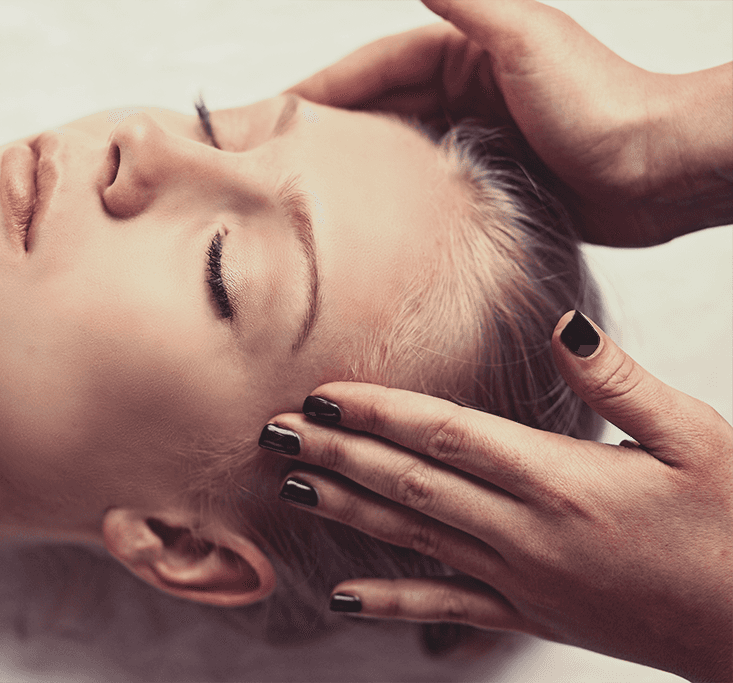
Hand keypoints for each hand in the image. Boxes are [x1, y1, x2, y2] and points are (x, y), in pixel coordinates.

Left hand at [260, 311, 732, 682]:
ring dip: (348, 509)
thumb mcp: (695, 437)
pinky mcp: (531, 614)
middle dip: (338, 452)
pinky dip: (391, 600)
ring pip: (414, 538)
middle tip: (272, 431)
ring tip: (292, 486)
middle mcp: (526, 532)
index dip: (377, 411)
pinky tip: (342, 596)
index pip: (445, 435)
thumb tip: (561, 327)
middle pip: (411, 482)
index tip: (322, 394)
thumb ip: (618, 383)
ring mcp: (521, 580)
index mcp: (561, 479)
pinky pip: (446, 608)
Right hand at [286, 0, 732, 246]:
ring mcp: (472, 136)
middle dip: (328, 128)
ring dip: (356, 166)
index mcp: (464, 52)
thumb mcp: (526, 38)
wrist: (660, 171)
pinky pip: (423, 185)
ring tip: (309, 191)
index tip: (274, 110)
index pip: (374, 66)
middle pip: (377, 108)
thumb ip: (468, 0)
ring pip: (395, 149)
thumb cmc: (603, 104)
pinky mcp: (486, 178)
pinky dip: (392, 196)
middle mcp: (463, 90)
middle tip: (278, 157)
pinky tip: (367, 218)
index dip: (322, 87)